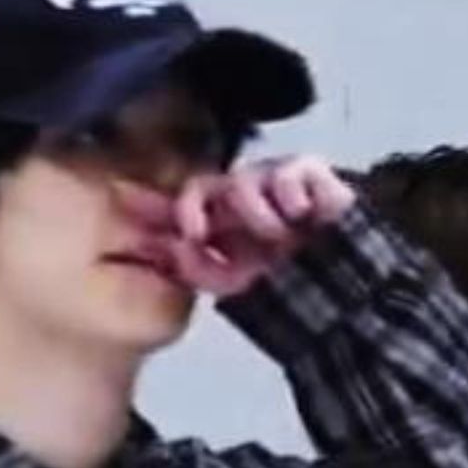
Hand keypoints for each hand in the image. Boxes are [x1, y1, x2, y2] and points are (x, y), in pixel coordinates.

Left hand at [127, 155, 358, 297]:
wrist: (347, 295)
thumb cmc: (292, 292)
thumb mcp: (234, 284)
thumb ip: (198, 267)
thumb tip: (174, 246)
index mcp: (225, 227)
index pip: (183, 205)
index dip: (152, 200)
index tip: (120, 194)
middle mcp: (245, 203)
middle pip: (206, 185)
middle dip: (196, 205)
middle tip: (197, 230)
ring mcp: (278, 189)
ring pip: (245, 178)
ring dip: (251, 207)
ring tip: (274, 234)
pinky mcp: (315, 180)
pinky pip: (292, 171)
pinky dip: (291, 192)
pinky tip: (298, 214)